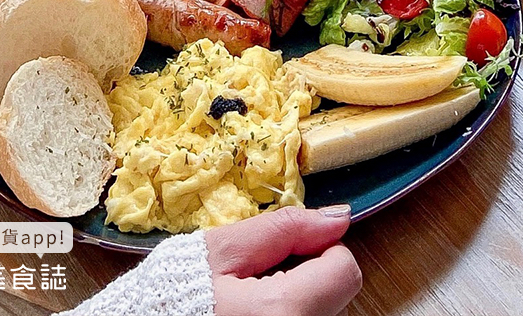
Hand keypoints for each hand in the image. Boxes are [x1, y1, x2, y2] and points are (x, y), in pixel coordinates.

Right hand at [206, 206, 361, 315]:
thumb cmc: (177, 294)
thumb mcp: (225, 250)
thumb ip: (286, 229)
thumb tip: (338, 217)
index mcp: (284, 312)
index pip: (345, 270)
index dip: (320, 250)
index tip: (288, 252)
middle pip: (335, 296)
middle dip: (308, 279)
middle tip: (258, 284)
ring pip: (321, 314)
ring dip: (299, 302)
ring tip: (253, 306)